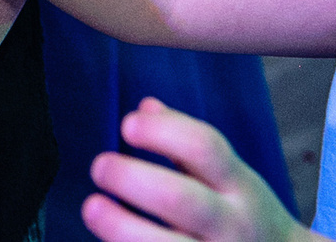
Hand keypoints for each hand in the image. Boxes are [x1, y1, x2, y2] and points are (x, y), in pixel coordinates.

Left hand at [86, 99, 315, 241]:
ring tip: (92, 207)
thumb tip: (145, 107)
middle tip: (99, 165)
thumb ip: (187, 144)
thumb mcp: (230, 175)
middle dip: (135, 179)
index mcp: (239, 185)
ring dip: (123, 228)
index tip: (125, 125)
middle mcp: (232, 224)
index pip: (205, 148)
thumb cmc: (243, 213)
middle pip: (182, 199)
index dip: (163, 132)